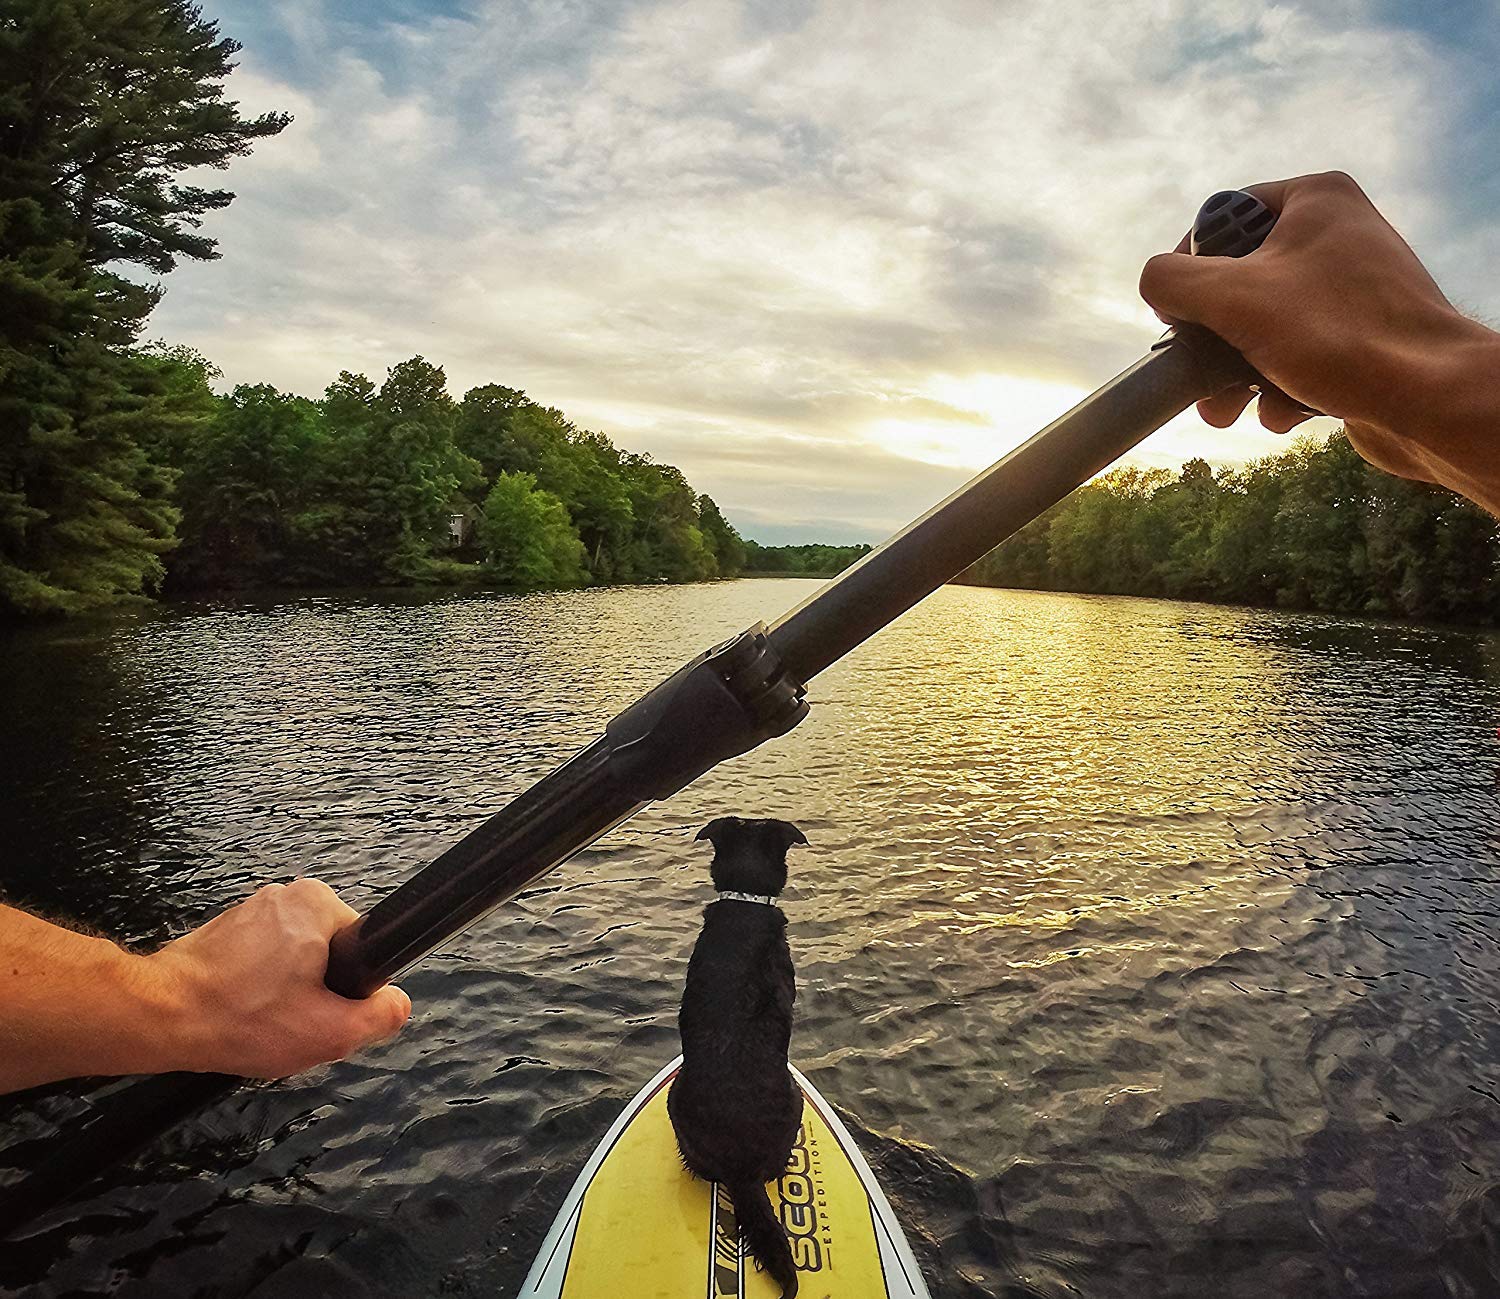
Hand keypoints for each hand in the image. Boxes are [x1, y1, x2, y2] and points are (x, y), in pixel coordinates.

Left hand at [148, 879, 410, 1078]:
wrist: (159, 1017)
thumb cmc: (241, 1018)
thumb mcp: (332, 1032)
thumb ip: (381, 1016)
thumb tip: (394, 1004)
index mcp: (318, 903)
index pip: (360, 949)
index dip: (348, 989)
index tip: (320, 1011)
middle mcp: (285, 895)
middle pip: (327, 953)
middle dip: (314, 992)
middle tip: (289, 1022)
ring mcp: (250, 910)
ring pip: (292, 960)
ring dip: (282, 991)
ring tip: (258, 1019)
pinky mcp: (222, 929)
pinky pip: (258, 961)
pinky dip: (253, 987)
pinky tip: (237, 1012)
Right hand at [1139, 171, 1499, 513]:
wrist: (1429, 400)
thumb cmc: (1339, 335)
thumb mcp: (1232, 297)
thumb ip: (1173, 280)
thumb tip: (1154, 284)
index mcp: (1315, 200)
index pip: (1222, 217)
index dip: (1192, 265)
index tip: (1184, 309)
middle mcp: (1336, 235)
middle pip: (1236, 281)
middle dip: (1211, 338)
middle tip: (1201, 369)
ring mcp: (1348, 290)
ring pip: (1260, 328)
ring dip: (1234, 375)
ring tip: (1228, 409)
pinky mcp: (1355, 339)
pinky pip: (1294, 357)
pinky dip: (1277, 388)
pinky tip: (1285, 410)